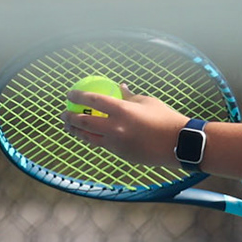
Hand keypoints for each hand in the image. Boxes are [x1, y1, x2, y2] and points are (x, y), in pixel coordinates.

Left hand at [60, 85, 187, 167]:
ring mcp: (117, 143)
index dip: (78, 96)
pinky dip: (94, 139)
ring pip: (89, 138)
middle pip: (84, 122)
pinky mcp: (121, 154)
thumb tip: (119, 87)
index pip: (93, 101)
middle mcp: (116, 128)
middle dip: (70, 117)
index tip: (70, 94)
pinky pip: (102, 145)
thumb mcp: (147, 102)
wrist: (178, 143)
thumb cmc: (165, 118)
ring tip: (70, 127)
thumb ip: (129, 96)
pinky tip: (89, 136)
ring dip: (77, 132)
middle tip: (64, 114)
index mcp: (122, 110)